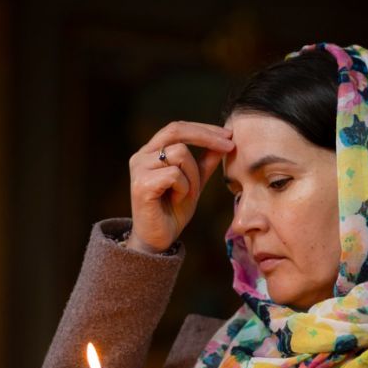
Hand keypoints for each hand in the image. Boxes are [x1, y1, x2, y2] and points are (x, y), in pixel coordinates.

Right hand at [126, 121, 233, 253]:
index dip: (204, 128)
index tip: (229, 135)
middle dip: (206, 136)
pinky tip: (176, 200)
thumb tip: (224, 141)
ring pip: (180, 153)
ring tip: (186, 194)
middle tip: (229, 146)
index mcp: (151, 152)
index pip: (177, 128)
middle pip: (176, 130)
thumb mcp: (195, 182)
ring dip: (193, 175)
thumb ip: (205, 162)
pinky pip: (175, 174)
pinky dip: (184, 188)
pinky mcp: (141, 184)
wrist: (159, 240)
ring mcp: (139, 169)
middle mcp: (141, 156)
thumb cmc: (173, 211)